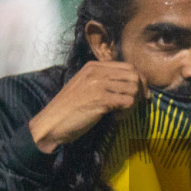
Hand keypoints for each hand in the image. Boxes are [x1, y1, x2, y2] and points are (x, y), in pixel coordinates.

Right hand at [28, 61, 145, 151]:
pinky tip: (115, 118)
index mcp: (94, 66)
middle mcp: (97, 72)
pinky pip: (127, 102)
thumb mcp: (85, 87)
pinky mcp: (100, 99)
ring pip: (133, 89)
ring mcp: (98, 84)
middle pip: (134, 75)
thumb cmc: (69, 109)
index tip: (139, 96)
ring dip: (132, 104)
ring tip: (120, 113)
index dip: (139, 81)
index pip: (129, 66)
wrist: (51, 123)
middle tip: (131, 106)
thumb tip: (131, 85)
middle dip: (139, 92)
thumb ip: (103, 81)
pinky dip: (126, 113)